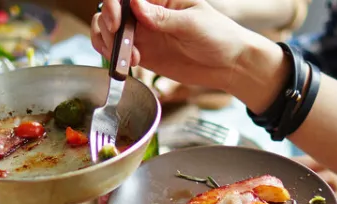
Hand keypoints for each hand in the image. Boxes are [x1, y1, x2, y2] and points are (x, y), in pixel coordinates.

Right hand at [92, 0, 265, 91]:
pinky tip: (128, 64)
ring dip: (107, 43)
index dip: (113, 5)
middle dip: (106, 26)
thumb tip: (135, 5)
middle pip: (111, 12)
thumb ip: (163, 17)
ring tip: (126, 57)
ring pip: (109, 31)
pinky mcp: (144, 54)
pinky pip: (119, 52)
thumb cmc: (218, 35)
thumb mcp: (192, 23)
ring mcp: (143, 34)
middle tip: (118, 41)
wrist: (229, 65)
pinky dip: (114, 57)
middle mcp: (147, 13)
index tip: (117, 22)